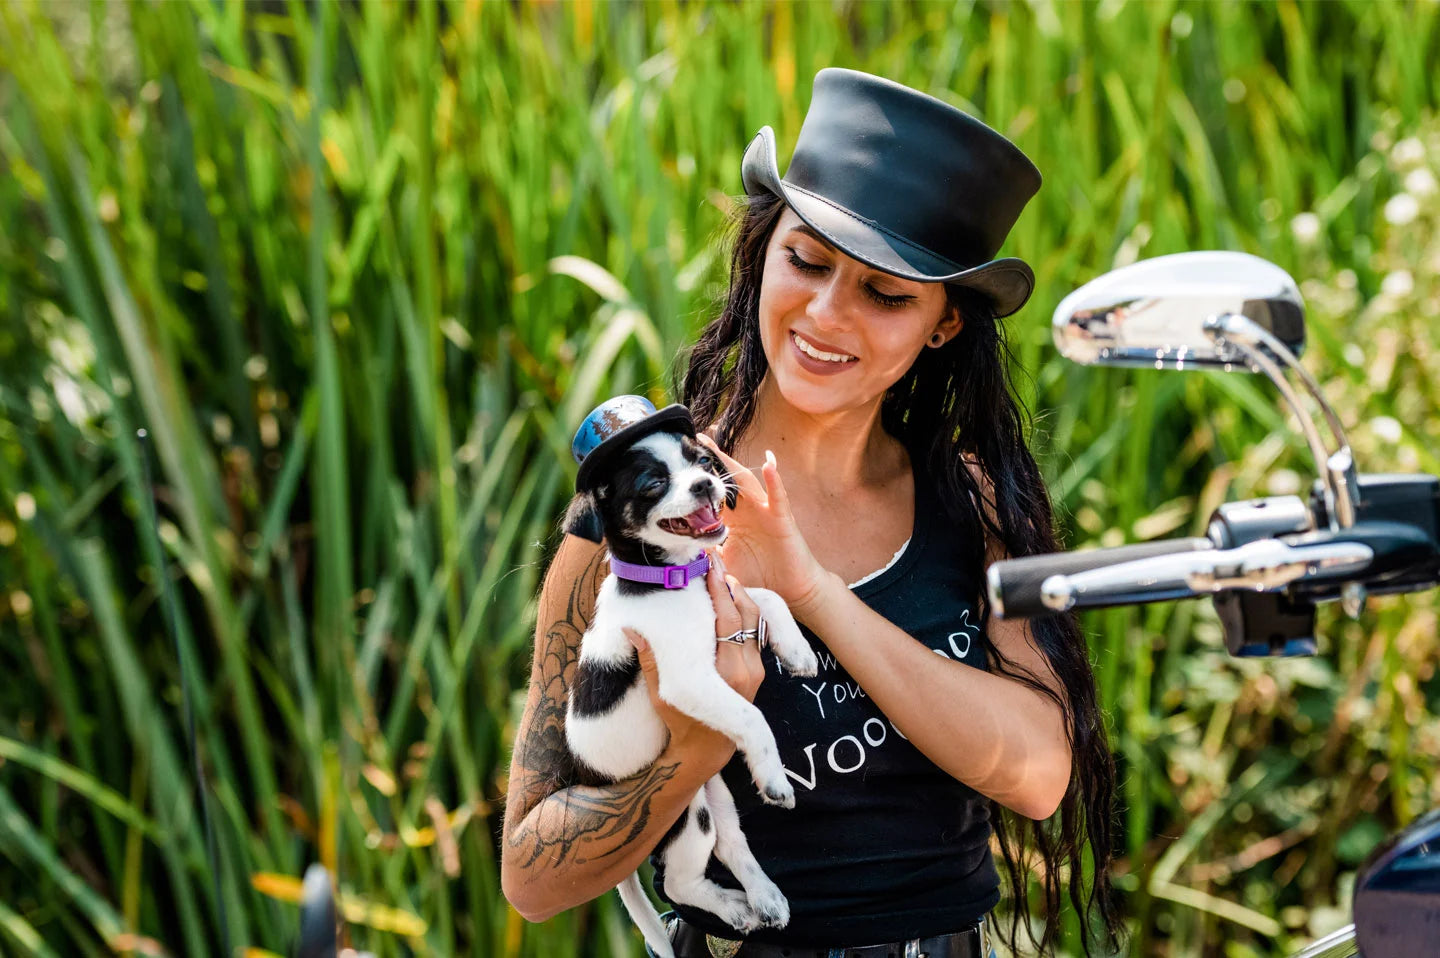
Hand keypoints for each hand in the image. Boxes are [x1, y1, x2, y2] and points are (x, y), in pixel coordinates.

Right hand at [624, 551, 765, 776]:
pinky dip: (740, 612)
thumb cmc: (680, 724)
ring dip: (737, 596)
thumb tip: (632, 629)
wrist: (708, 750)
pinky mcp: (758, 668)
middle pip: (746, 614)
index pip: (728, 620)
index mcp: (726, 674)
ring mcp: (756, 669)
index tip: (709, 565)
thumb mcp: (661, 695)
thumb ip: (651, 662)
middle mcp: (747, 669)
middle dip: (730, 586)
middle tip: (712, 563)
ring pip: (754, 620)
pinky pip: (753, 631)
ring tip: (716, 576)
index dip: (720, 590)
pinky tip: (724, 599)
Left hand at [698, 435, 828, 606]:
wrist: (791, 589)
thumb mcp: (725, 563)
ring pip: (748, 483)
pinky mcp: (782, 519)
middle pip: (727, 481)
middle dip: (712, 462)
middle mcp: (748, 510)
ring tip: (717, 446)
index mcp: (734, 520)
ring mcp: (766, 511)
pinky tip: (769, 464)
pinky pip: (778, 497)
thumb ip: (707, 554)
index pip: (713, 495)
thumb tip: (683, 549)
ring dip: (733, 464)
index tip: (681, 463)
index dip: (699, 481)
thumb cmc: (760, 575)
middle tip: (695, 440)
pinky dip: (775, 480)